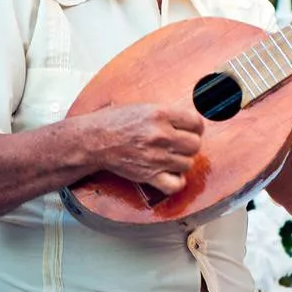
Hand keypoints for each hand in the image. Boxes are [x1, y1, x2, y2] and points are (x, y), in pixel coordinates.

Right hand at [80, 103, 203, 194]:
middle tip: (180, 144)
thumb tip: (188, 119)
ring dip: (182, 161)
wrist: (94, 140)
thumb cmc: (114, 121)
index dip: (196, 127)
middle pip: (195, 144)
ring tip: (172, 157)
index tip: (191, 129)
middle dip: (190, 144)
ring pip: (188, 163)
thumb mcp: (143, 106)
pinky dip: (177, 181)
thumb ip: (167, 112)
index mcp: (160, 114)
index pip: (196, 122)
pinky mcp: (149, 175)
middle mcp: (161, 135)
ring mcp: (156, 157)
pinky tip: (171, 174)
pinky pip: (176, 184)